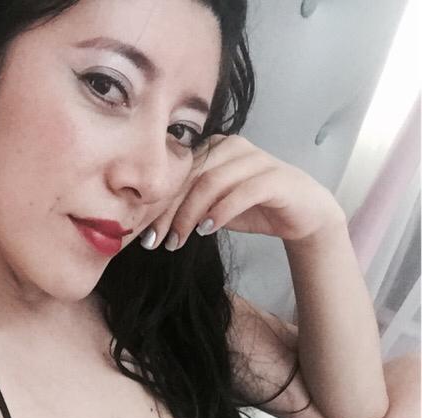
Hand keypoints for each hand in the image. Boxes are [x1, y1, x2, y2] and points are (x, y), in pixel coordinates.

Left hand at [139, 134, 346, 250]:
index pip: (177, 173)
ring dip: (189, 215)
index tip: (145, 233)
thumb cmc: (253, 208)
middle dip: (169, 212)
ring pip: (210, 183)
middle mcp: (231, 146)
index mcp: (213, 147)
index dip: (158, 203)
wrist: (303, 214)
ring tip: (178, 240)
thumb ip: (187, 205)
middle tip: (155, 241)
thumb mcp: (213, 207)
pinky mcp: (275, 176)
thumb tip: (151, 222)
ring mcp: (255, 158)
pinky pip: (241, 192)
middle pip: (190, 176)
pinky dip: (220, 211)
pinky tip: (206, 230)